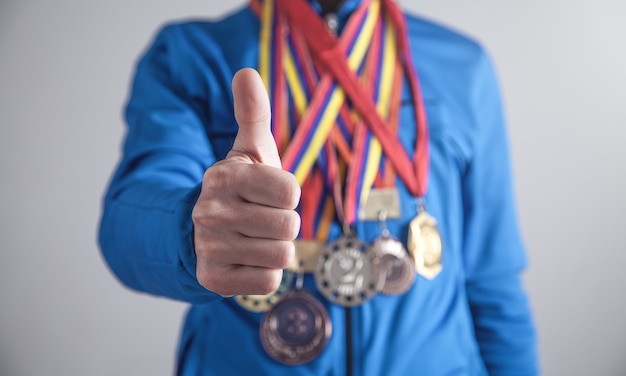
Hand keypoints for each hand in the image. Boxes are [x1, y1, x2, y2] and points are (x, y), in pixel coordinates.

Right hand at [192, 68, 300, 296]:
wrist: (199, 230)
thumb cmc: (240, 187)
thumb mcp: (248, 150)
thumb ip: (253, 113)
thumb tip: (246, 71)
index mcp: (226, 176)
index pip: (290, 191)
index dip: (288, 194)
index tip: (270, 193)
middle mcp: (212, 212)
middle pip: (289, 226)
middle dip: (284, 223)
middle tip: (263, 218)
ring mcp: (210, 247)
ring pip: (282, 255)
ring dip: (276, 249)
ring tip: (255, 238)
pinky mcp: (213, 279)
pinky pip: (269, 282)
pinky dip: (265, 273)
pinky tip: (247, 259)